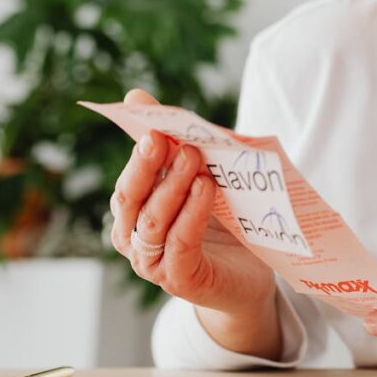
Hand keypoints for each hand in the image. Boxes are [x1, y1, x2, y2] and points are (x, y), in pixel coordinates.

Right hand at [109, 90, 277, 340]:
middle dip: (145, 166)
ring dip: (172, 187)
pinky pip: (179, 244)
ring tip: (193, 159)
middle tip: (162, 137)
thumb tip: (136, 96)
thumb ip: (170, 143)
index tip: (151, 124)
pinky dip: (190, 215)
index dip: (138, 154)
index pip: (128, 182)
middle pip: (130, 200)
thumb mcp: (196, 177)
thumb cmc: (217, 225)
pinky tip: (205, 189)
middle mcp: (135, 240)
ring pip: (152, 222)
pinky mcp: (181, 280)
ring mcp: (155, 264)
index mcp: (133, 215)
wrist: (248, 276)